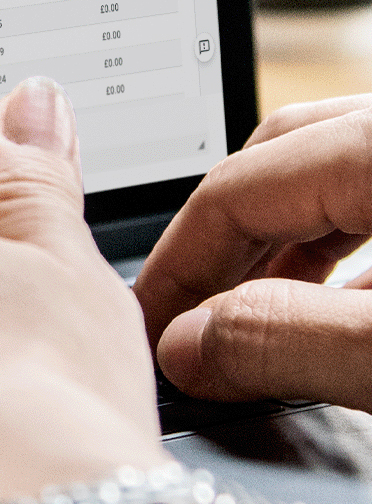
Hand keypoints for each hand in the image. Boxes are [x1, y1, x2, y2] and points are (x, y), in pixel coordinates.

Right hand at [135, 95, 371, 407]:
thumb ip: (287, 341)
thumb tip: (189, 345)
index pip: (234, 189)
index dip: (177, 263)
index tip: (152, 326)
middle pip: (278, 159)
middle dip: (224, 239)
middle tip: (192, 312)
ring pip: (337, 172)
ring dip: (289, 243)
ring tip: (263, 313)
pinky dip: (351, 244)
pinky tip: (351, 302)